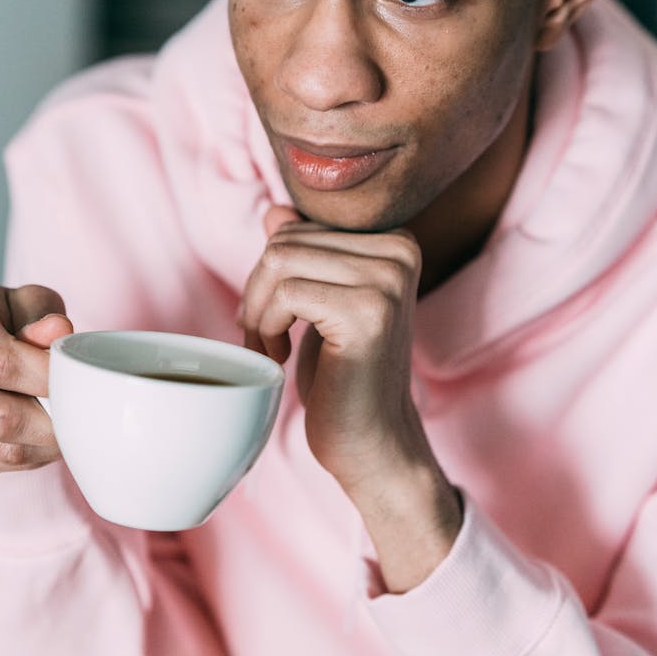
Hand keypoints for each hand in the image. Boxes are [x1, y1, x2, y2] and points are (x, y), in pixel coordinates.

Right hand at [0, 285, 72, 478]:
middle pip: (0, 417)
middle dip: (53, 418)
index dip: (46, 376)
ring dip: (47, 442)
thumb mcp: (19, 302)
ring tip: (67, 419)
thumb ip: (40, 312)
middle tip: (82, 409)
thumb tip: (60, 331)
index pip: (0, 362)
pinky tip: (41, 432)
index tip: (79, 378)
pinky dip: (31, 455)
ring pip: (2, 450)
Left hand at [241, 207, 461, 591]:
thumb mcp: (318, 305)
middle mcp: (400, 251)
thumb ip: (305, 255)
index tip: (271, 317)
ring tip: (268, 347)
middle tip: (262, 338)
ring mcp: (388, 280)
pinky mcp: (368, 312)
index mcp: (396, 242)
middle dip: (257, 291)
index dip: (269, 273)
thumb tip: (276, 209)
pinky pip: (286, 294)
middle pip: (285, 241)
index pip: (298, 228)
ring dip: (257, 309)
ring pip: (279, 261)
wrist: (374, 446)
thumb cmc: (344, 377)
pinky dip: (265, 327)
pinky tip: (278, 357)